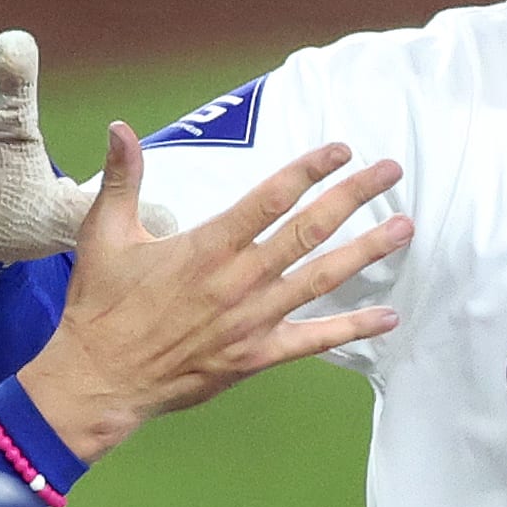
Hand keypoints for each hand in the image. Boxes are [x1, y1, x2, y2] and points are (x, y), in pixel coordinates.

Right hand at [19, 123, 410, 460]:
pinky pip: (314, 340)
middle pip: (308, 230)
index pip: (270, 197)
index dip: (309, 170)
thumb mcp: (105, 234)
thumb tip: (119, 128)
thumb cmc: (101, 306)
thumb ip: (122, 179)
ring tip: (404, 229)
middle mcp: (238, 279)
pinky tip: (388, 317)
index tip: (340, 150)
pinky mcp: (256, 355)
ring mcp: (252, 320)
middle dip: (353, 197)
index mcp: (207, 246)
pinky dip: (352, 328)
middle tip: (390, 171)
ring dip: (366, 252)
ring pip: (320, 279)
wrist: (101, 378)